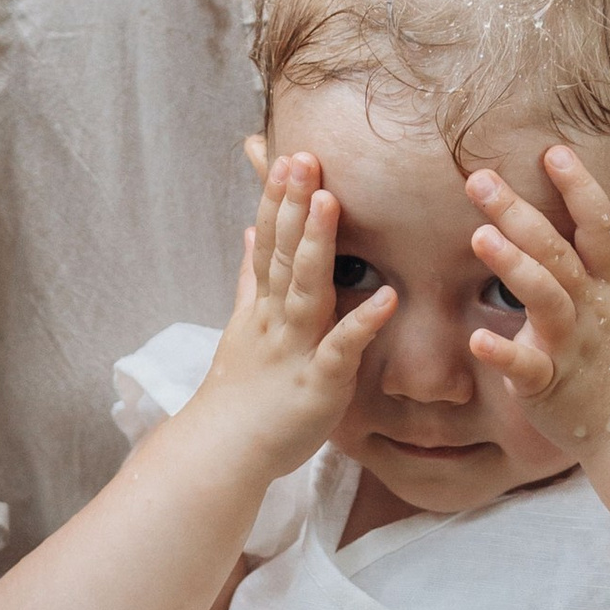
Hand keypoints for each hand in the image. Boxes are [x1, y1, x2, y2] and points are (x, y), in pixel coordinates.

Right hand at [202, 152, 393, 482]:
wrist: (221, 452)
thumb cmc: (239, 393)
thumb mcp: (243, 325)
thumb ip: (251, 277)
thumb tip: (250, 230)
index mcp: (263, 306)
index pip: (270, 243)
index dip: (277, 201)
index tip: (288, 158)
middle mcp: (275, 320)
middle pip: (284, 254)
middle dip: (294, 205)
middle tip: (305, 157)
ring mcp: (294, 349)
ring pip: (306, 290)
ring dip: (317, 246)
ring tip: (330, 202)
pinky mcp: (317, 383)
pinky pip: (341, 349)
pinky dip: (362, 323)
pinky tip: (387, 297)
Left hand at [466, 149, 609, 451]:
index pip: (598, 227)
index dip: (579, 189)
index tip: (552, 152)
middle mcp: (593, 308)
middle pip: (559, 252)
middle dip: (520, 213)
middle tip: (480, 180)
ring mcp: (572, 346)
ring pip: (545, 299)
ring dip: (514, 268)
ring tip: (479, 237)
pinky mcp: (550, 385)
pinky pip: (526, 368)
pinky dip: (503, 355)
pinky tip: (477, 339)